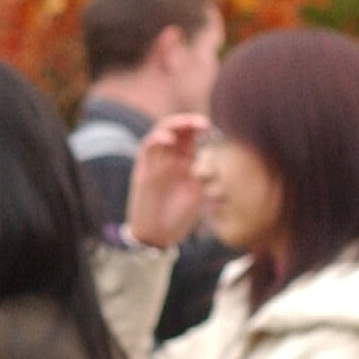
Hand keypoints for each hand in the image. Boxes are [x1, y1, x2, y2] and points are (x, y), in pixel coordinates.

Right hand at [124, 113, 206, 249]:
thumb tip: (214, 158)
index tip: (213, 130)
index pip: (192, 136)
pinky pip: (148, 147)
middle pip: (179, 130)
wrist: (157, 236)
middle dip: (191, 123)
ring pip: (163, 131)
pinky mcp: (143, 169)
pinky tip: (169, 140)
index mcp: (186, 162)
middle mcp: (171, 158)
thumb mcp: (199, 193)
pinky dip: (157, 139)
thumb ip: (206, 176)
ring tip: (189, 124)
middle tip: (204, 124)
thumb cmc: (180, 217)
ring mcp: (156, 162)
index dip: (202, 129)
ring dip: (176, 125)